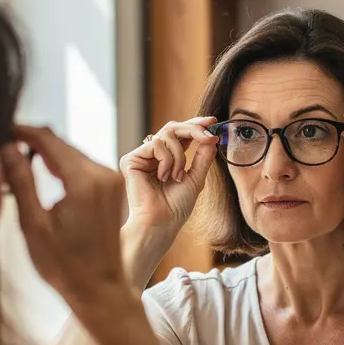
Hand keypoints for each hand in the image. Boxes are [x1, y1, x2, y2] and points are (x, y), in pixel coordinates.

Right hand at [1, 125, 128, 306]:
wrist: (100, 290)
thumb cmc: (64, 266)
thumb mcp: (33, 225)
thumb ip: (20, 182)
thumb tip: (5, 148)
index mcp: (84, 181)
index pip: (49, 139)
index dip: (22, 131)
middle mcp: (103, 174)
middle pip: (62, 143)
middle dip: (32, 142)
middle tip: (2, 146)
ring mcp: (111, 181)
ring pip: (72, 153)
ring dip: (46, 154)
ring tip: (15, 160)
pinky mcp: (112, 189)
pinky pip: (82, 166)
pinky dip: (61, 166)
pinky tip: (41, 174)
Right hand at [119, 117, 218, 231]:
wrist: (161, 223)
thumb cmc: (176, 207)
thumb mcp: (196, 177)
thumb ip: (203, 156)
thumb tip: (211, 137)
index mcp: (167, 158)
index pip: (180, 135)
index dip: (195, 126)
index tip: (212, 122)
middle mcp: (152, 155)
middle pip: (173, 128)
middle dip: (193, 129)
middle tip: (208, 136)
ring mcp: (141, 157)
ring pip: (167, 135)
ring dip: (179, 156)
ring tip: (176, 177)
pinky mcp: (130, 159)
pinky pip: (156, 144)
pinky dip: (166, 160)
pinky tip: (163, 177)